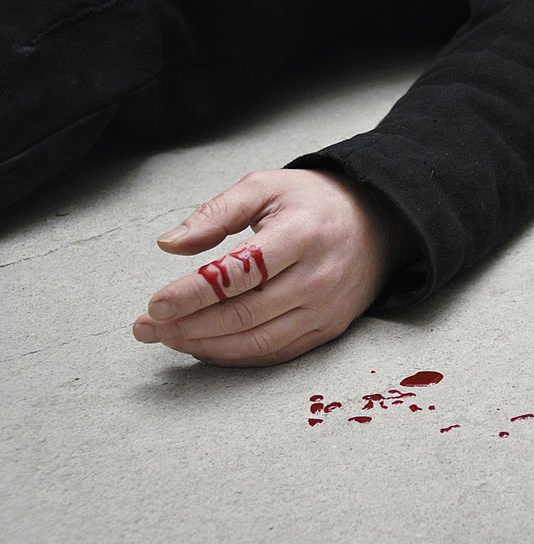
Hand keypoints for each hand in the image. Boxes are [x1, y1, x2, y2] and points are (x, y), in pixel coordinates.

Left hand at [132, 169, 409, 365]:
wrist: (378, 224)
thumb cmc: (314, 203)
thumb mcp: (265, 187)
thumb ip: (215, 213)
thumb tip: (169, 245)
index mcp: (301, 235)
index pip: (237, 274)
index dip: (192, 293)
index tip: (155, 304)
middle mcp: (318, 277)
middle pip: (243, 314)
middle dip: (187, 326)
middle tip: (146, 328)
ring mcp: (325, 309)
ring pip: (257, 341)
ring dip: (205, 346)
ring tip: (168, 339)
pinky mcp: (328, 329)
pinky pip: (276, 352)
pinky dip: (236, 356)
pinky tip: (205, 347)